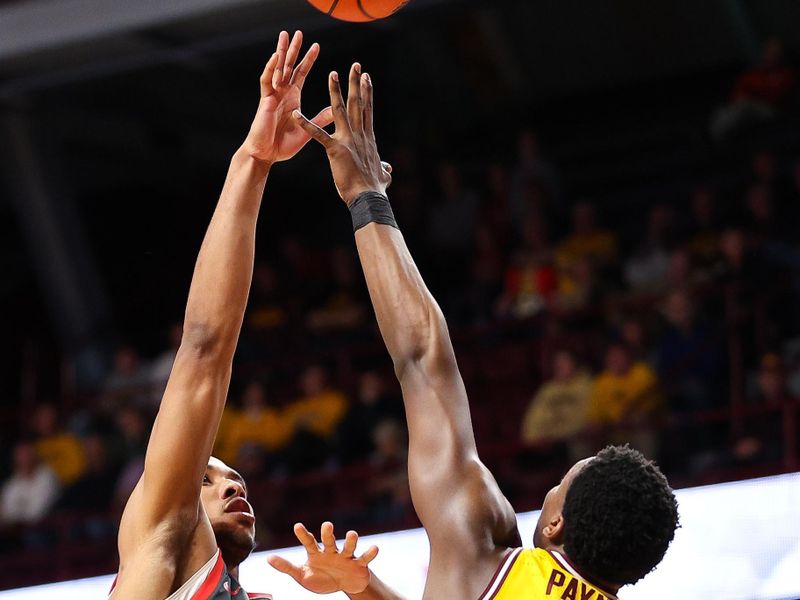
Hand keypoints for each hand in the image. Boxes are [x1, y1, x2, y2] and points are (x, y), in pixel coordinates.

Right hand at [243, 31, 333, 163]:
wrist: (267, 155)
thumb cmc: (283, 145)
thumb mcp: (308, 129)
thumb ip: (320, 118)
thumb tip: (337, 110)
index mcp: (293, 98)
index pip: (301, 73)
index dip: (308, 60)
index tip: (317, 46)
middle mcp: (282, 93)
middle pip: (289, 66)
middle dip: (294, 49)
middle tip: (299, 33)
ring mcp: (272, 95)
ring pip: (277, 69)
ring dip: (281, 52)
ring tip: (285, 35)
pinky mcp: (265, 101)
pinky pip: (266, 81)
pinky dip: (271, 69)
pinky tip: (275, 57)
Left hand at [267, 522, 378, 594]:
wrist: (344, 584)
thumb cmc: (321, 577)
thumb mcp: (302, 575)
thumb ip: (286, 567)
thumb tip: (267, 558)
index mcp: (317, 554)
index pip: (309, 542)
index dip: (303, 535)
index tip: (297, 526)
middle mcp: (331, 552)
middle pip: (329, 540)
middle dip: (328, 533)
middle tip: (327, 525)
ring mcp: (346, 557)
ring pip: (348, 546)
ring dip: (350, 540)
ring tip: (352, 534)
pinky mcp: (359, 565)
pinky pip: (365, 558)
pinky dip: (370, 553)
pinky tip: (375, 548)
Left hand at [294, 63, 391, 204]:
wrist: (369, 198)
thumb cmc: (374, 189)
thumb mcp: (383, 176)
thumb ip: (384, 169)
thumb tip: (387, 168)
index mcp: (368, 139)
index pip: (367, 110)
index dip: (366, 93)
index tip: (366, 77)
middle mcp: (360, 135)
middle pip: (357, 104)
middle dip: (355, 83)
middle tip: (355, 65)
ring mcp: (348, 141)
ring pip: (340, 111)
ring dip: (335, 91)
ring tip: (331, 74)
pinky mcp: (336, 150)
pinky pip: (318, 134)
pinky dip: (306, 124)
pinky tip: (296, 114)